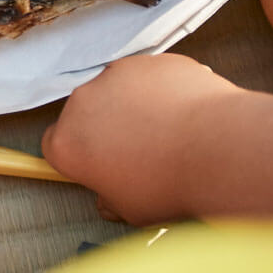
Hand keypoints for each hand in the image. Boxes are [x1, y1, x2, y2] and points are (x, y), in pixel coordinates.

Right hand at [43, 55, 242, 223]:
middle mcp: (81, 104)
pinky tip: (182, 112)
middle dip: (105, 130)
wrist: (219, 148)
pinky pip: (146, 77)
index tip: (94, 162)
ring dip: (131, 107)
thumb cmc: (172, 181)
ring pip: (115, 93)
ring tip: (166, 131)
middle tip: (138, 151)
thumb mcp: (131, 210)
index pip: (54, 145)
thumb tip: (112, 197)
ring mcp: (113, 77)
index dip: (76, 154)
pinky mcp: (145, 62)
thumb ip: (110, 198)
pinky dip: (159, 90)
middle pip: (84, 115)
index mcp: (67, 144)